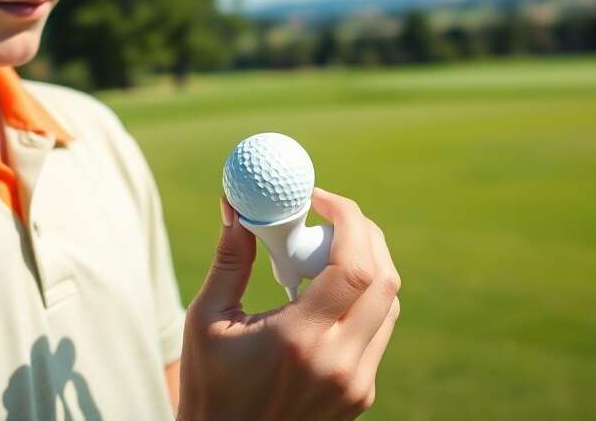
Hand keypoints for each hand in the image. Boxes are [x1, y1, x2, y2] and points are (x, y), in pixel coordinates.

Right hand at [176, 187, 400, 419]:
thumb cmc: (208, 388)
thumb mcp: (207, 320)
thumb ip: (230, 259)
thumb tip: (237, 206)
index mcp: (299, 341)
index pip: (355, 267)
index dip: (349, 221)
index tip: (322, 199)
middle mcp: (339, 364)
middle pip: (385, 280)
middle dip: (365, 235)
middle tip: (331, 216)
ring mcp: (356, 384)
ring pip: (388, 306)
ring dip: (367, 267)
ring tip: (325, 253)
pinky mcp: (361, 396)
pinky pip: (378, 333)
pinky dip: (362, 301)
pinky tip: (327, 293)